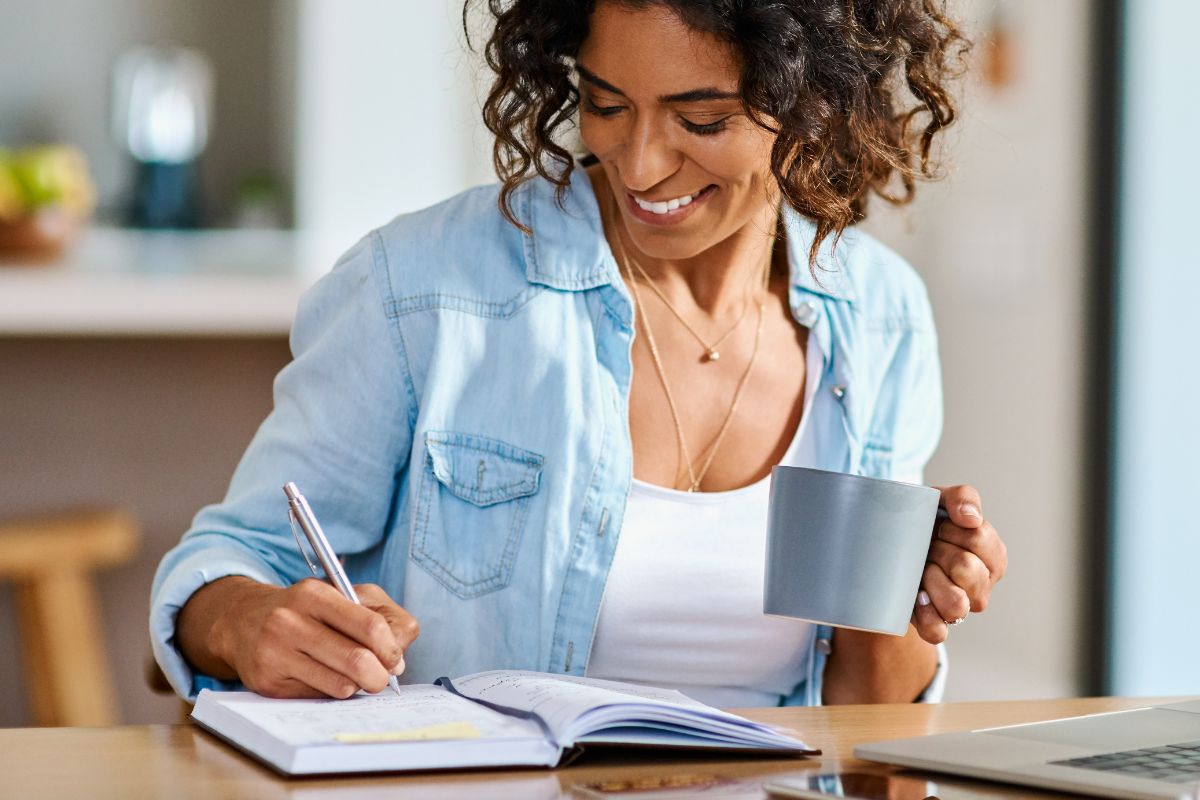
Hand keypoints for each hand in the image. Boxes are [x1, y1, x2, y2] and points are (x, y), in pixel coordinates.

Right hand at [207, 577, 419, 698]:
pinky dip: (332, 693)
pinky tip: (325, 680)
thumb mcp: (343, 597)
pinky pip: (318, 698)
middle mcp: (290, 621)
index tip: (394, 659)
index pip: (371, 626)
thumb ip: (382, 618)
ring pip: (340, 685)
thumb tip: (398, 661)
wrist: (242, 622)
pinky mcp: (268, 683)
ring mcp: (276, 653)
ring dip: (357, 687)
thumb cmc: (306, 610)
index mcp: (316, 594)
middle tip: (380, 679)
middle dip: (379, 676)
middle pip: (358, 660)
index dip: (391, 649)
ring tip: (354, 678)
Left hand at [911, 484, 1006, 644]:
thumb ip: (963, 498)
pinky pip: (937, 631)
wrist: (886, 545)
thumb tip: (970, 518)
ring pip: (955, 604)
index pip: (978, 537)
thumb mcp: (941, 500)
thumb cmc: (922, 523)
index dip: (950, 529)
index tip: (937, 527)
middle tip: (927, 548)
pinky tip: (916, 596)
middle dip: (938, 552)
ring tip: (920, 570)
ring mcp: (962, 609)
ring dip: (930, 581)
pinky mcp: (936, 625)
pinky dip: (924, 615)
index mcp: (992, 555)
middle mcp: (982, 586)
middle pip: (967, 569)